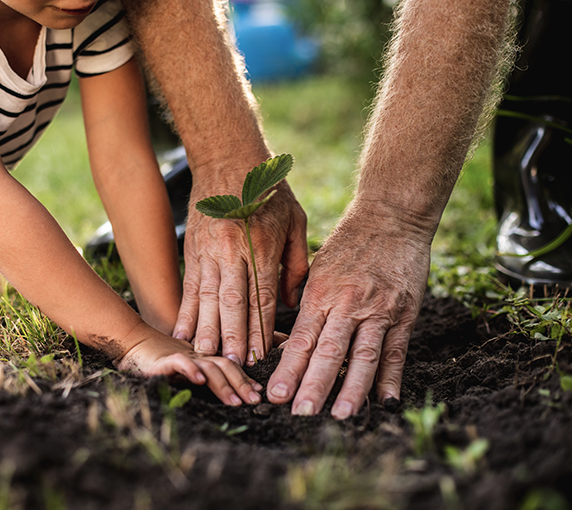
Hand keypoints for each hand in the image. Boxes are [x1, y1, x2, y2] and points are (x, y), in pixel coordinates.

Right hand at [117, 325, 262, 405]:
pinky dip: (191, 370)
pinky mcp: (165, 359)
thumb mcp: (186, 368)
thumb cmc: (159, 360)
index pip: (230, 364)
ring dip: (224, 385)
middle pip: (226, 365)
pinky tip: (200, 380)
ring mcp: (183, 355)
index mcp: (204, 357)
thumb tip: (220, 391)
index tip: (258, 394)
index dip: (246, 378)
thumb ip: (203, 376)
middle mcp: (198, 355)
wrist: (132, 344)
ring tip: (235, 401)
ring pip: (209, 366)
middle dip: (242, 384)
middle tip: (254, 401)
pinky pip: (180, 363)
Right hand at [173, 179, 308, 365]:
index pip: (262, 295)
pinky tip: (182, 332)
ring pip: (208, 297)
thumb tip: (293, 301)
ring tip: (205, 356)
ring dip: (207, 329)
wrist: (229, 159)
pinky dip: (186, 311)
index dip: (260, 327)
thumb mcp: (295, 220)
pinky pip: (189, 286)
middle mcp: (234, 250)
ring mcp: (209, 250)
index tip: (260, 354)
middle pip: (233, 301)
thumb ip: (297, 263)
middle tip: (233, 365)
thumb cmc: (269, 191)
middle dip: (233, 336)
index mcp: (263, 245)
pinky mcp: (193, 249)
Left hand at [267, 203, 431, 417]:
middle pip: (329, 351)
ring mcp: (379, 310)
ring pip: (363, 355)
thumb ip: (306, 304)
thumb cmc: (347, 244)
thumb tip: (289, 342)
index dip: (288, 368)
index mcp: (321, 293)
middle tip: (300, 413)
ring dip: (352, 389)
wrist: (390, 217)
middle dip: (313, 385)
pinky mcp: (404, 313)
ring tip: (341, 415)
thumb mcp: (317, 269)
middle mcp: (348, 304)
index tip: (276, 394)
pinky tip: (384, 401)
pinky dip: (391, 377)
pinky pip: (396, 350)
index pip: (302, 339)